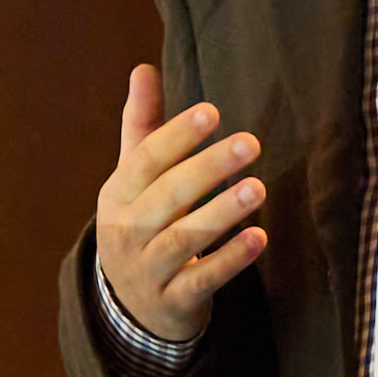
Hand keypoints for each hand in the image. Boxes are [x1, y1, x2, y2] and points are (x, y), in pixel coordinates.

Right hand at [96, 66, 267, 338]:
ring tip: (258, 188)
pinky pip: (202, 280)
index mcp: (118, 194)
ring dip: (222, 213)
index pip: (146, 160)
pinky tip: (259, 239)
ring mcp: (148, 269)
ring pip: (184, 240)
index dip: (177, 135)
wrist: (130, 308)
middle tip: (251, 143)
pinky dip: (230, 260)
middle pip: (168, 196)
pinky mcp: (174, 300)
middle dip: (208, 168)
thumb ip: (143, 125)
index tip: (212, 111)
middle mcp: (128, 231)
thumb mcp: (134, 179)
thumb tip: (144, 68)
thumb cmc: (141, 224)